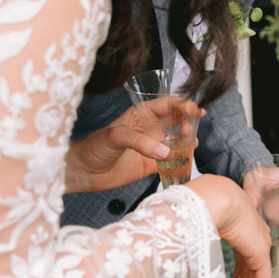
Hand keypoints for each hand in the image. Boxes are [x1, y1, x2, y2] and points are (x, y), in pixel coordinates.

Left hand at [64, 101, 204, 193]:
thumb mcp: (114, 136)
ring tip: (191, 142)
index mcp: (141, 115)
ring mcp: (153, 146)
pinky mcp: (152, 164)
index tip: (195, 109)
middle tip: (190, 129)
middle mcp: (150, 129)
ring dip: (188, 139)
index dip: (183, 105)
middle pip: (177, 120)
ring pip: (178, 139)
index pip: (167, 105)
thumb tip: (165, 151)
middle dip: (189, 121)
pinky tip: (187, 156)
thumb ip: (140, 142)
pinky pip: (173, 159)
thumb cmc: (94, 147)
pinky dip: (182, 158)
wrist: (83, 172)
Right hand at [188, 174, 271, 277]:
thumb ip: (196, 244)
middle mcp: (253, 238)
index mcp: (240, 231)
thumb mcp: (199, 230)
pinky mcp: (262, 251)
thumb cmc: (201, 209)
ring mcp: (259, 244)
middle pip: (248, 271)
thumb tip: (179, 257)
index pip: (242, 262)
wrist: (215, 198)